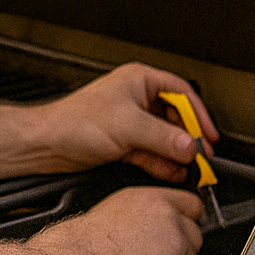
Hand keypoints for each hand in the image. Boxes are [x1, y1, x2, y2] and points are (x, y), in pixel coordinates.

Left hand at [37, 63, 219, 182]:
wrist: (45, 145)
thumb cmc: (73, 122)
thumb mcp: (127, 126)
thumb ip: (163, 137)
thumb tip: (191, 146)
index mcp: (138, 81)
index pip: (181, 94)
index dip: (199, 114)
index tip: (210, 134)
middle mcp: (135, 99)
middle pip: (175, 119)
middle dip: (188, 139)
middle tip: (202, 156)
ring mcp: (129, 123)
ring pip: (164, 139)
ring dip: (176, 154)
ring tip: (191, 169)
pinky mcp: (123, 143)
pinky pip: (151, 153)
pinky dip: (162, 163)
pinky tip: (172, 173)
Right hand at [45, 185, 203, 254]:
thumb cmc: (90, 241)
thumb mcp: (117, 211)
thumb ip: (143, 213)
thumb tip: (152, 222)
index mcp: (151, 199)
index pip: (191, 203)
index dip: (188, 217)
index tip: (185, 225)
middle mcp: (167, 215)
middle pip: (194, 230)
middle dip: (184, 243)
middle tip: (162, 252)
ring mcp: (175, 238)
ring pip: (191, 254)